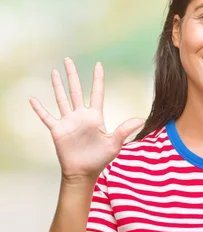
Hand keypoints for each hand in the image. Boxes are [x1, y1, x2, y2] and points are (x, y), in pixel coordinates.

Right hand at [29, 58, 143, 182]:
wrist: (84, 172)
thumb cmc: (100, 159)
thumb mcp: (114, 143)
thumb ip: (125, 130)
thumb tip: (141, 119)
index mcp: (95, 116)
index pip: (96, 93)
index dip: (97, 79)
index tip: (98, 64)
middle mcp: (81, 116)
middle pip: (75, 90)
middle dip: (72, 75)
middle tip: (68, 59)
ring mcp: (68, 122)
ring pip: (61, 99)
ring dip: (57, 86)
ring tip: (54, 71)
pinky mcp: (57, 130)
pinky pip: (46, 117)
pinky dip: (39, 108)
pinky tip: (32, 98)